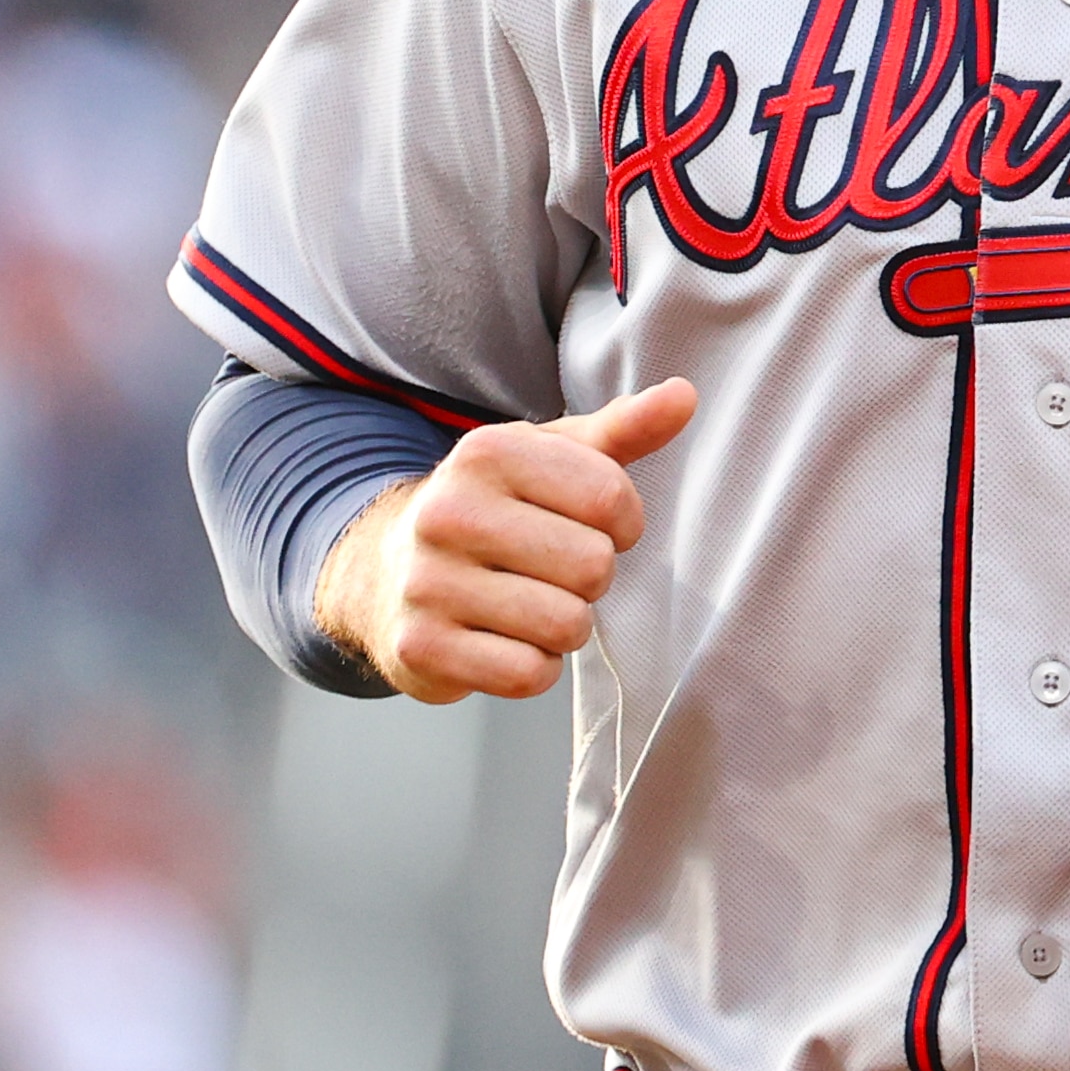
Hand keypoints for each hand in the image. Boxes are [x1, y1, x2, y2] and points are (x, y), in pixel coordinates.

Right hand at [314, 379, 696, 703]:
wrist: (384, 574)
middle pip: (593, 567)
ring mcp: (427, 583)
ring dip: (566, 627)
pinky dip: (534, 667)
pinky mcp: (421, 647)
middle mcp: (449, 512)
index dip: (622, 524)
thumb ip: (624, 430)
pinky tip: (505, 641)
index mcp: (487, 452)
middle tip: (553, 571)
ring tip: (531, 605)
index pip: (611, 498)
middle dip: (591, 579)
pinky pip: (527, 674)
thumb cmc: (497, 510)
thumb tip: (685, 396)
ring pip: (564, 626)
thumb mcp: (552, 459)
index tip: (591, 526)